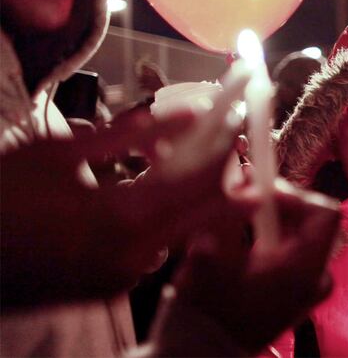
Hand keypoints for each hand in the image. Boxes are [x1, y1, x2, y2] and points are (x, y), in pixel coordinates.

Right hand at [1, 72, 249, 306]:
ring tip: (185, 155)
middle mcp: (133, 256)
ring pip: (184, 229)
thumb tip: (190, 114)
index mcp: (120, 218)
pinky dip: (169, 216)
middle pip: (204, 210)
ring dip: (195, 193)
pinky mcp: (113, 287)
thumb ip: (128, 134)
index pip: (199, 180)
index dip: (223, 145)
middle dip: (219, 170)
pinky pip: (159, 246)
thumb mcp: (58, 152)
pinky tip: (152, 187)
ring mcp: (124, 277)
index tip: (235, 116)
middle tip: (221, 136)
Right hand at [165, 180, 340, 354]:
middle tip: (247, 201)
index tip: (263, 194)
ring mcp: (310, 292)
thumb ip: (231, 211)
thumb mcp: (210, 253)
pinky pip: (296, 256)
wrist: (200, 355)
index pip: (325, 213)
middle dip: (282, 207)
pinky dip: (276, 242)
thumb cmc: (206, 310)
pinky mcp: (298, 298)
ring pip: (303, 237)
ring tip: (243, 224)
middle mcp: (316, 281)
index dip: (295, 195)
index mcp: (304, 270)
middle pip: (314, 223)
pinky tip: (246, 246)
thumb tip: (244, 177)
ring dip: (276, 223)